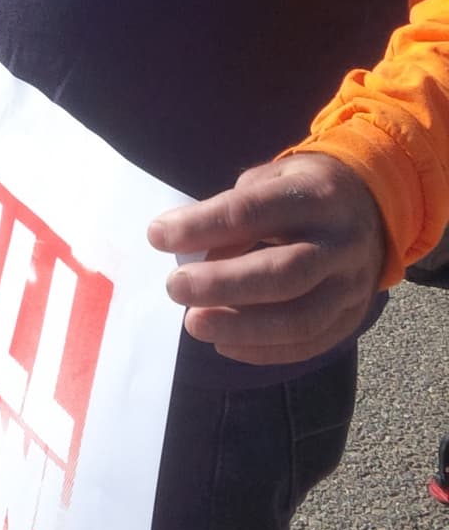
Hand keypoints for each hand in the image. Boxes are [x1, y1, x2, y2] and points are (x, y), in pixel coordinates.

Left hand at [147, 152, 385, 365]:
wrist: (373, 205)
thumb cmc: (301, 191)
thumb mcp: (269, 180)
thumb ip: (233, 211)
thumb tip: (192, 253)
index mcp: (316, 195)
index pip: (253, 212)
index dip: (203, 226)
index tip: (157, 236)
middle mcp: (341, 241)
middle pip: (284, 272)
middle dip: (224, 284)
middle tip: (175, 288)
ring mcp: (353, 283)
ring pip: (301, 318)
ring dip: (242, 327)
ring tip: (194, 324)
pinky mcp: (354, 315)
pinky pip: (310, 343)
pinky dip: (263, 350)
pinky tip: (224, 344)